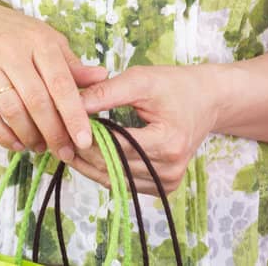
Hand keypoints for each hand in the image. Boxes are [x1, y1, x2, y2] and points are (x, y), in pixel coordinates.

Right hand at [0, 0, 108, 162]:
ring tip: (41, 147)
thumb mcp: (45, 39)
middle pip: (37, 101)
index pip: (60, 83)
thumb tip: (102, 77)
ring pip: (12, 111)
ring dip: (29, 136)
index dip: (74, 114)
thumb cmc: (13, 33)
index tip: (84, 139)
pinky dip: (3, 136)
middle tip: (64, 151)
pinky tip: (17, 144)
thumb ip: (71, 63)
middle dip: (54, 133)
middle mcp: (11, 52)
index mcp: (38, 40)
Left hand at [71, 63, 225, 195]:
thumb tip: (71, 103)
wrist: (208, 100)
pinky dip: (107, 171)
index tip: (64, 126)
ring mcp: (169, 181)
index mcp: (169, 141)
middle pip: (114, 167)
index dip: (88, 138)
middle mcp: (171, 168)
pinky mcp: (165, 186)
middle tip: (59, 139)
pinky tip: (91, 157)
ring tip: (69, 148)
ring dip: (91, 166)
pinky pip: (126, 184)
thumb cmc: (175, 86)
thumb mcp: (142, 80)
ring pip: (116, 180)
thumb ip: (106, 93)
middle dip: (84, 154)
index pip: (116, 146)